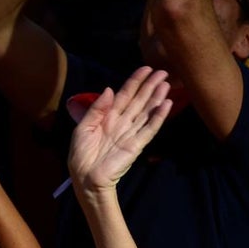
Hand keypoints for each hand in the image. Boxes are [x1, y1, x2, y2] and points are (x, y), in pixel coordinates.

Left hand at [68, 66, 171, 194]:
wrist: (85, 179)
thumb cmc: (81, 155)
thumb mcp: (82, 128)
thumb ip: (96, 109)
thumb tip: (110, 89)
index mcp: (107, 117)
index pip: (124, 95)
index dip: (135, 82)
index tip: (146, 69)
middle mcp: (121, 122)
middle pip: (139, 100)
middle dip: (150, 86)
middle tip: (163, 72)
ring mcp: (130, 133)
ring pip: (146, 112)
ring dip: (157, 98)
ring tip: (167, 84)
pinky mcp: (136, 145)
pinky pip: (149, 129)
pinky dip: (158, 117)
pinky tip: (166, 105)